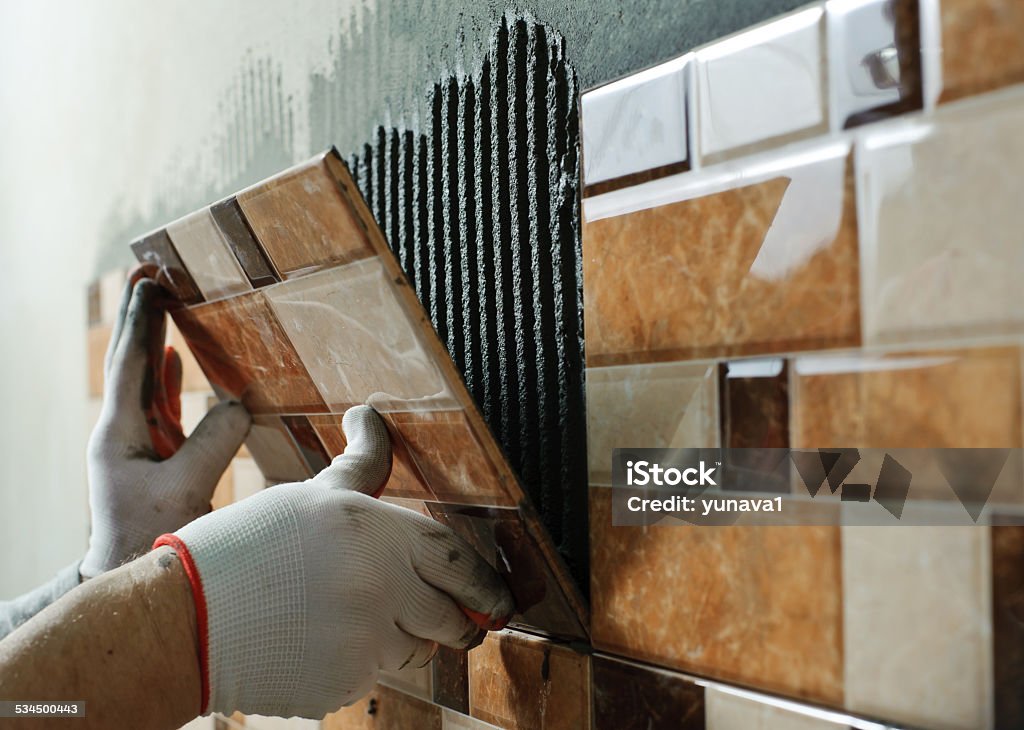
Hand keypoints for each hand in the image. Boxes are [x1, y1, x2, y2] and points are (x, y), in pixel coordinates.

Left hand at [81, 275, 250, 579]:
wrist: (128, 577)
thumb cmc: (152, 538)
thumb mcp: (187, 488)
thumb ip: (214, 442)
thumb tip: (238, 404)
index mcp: (119, 433)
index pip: (130, 364)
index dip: (143, 321)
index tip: (150, 282)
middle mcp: (120, 431)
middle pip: (130, 362)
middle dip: (142, 318)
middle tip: (150, 276)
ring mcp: (133, 443)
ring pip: (142, 379)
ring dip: (153, 340)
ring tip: (163, 302)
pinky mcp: (148, 456)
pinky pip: (156, 404)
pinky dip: (163, 375)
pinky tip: (171, 357)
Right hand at [155, 406, 515, 718]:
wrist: (185, 618)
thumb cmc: (246, 546)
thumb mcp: (310, 496)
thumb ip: (360, 467)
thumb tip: (370, 418)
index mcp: (378, 534)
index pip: (460, 561)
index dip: (489, 584)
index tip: (500, 600)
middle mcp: (382, 589)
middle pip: (454, 618)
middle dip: (456, 620)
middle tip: (446, 615)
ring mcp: (364, 643)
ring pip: (416, 651)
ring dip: (404, 639)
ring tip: (357, 618)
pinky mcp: (343, 686)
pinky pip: (376, 678)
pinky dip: (363, 664)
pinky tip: (323, 641)